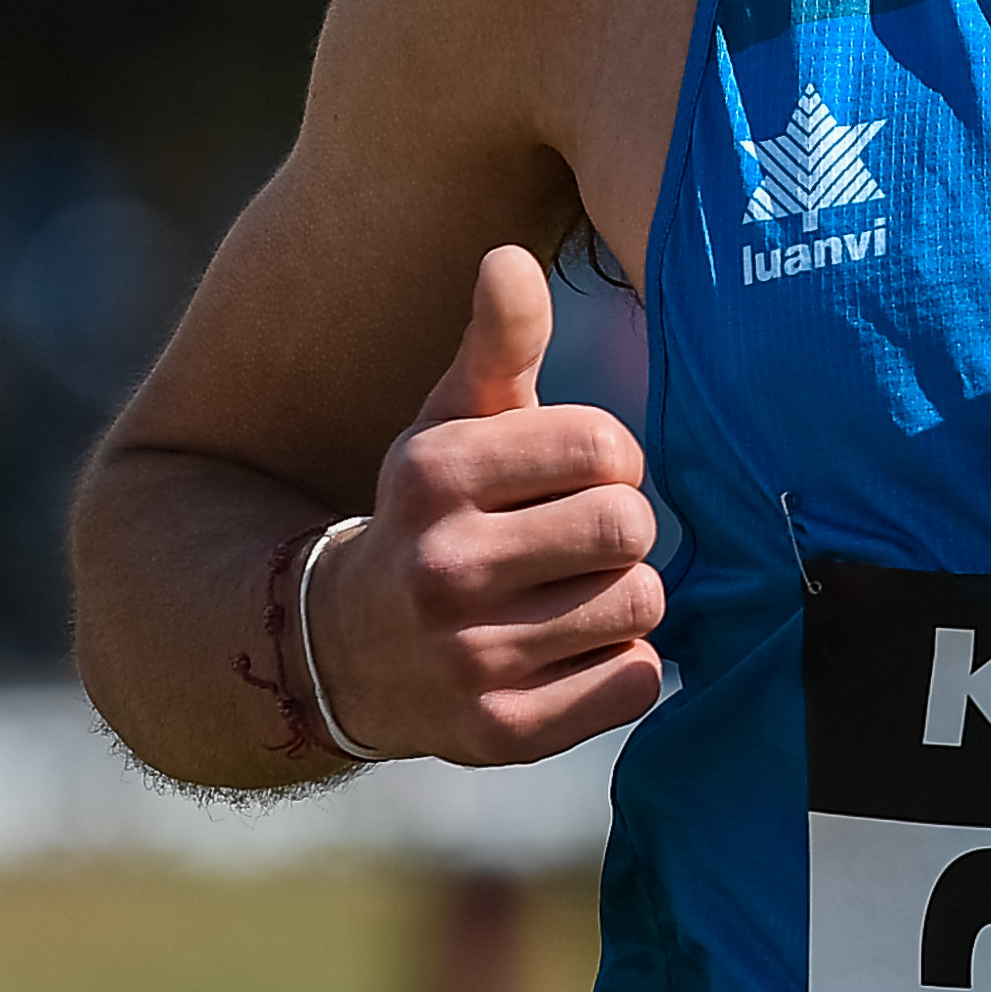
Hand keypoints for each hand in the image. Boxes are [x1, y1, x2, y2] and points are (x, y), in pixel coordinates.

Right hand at [301, 247, 664, 763]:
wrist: (349, 650)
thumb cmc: (436, 513)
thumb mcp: (452, 421)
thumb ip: (497, 340)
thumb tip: (510, 257)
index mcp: (435, 474)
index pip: (606, 447)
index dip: (611, 459)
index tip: (576, 476)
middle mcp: (442, 567)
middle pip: (630, 528)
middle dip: (624, 531)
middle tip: (582, 542)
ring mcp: (468, 658)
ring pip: (641, 607)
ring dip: (626, 600)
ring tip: (570, 596)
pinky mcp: (501, 734)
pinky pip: (635, 684)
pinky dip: (621, 668)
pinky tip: (568, 655)